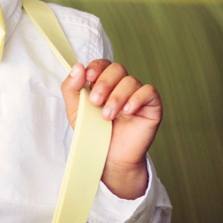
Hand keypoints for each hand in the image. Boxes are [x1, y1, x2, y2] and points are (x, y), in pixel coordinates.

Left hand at [61, 60, 162, 198]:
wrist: (108, 158)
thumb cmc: (93, 134)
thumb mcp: (75, 110)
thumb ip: (71, 88)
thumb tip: (77, 67)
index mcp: (103, 84)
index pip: (103, 64)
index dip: (96, 67)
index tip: (88, 77)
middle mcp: (121, 86)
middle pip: (117, 69)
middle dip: (104, 83)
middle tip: (95, 102)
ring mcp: (137, 95)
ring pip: (131, 81)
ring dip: (116, 97)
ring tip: (107, 116)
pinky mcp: (151, 106)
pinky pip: (149, 91)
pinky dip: (136, 99)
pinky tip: (128, 111)